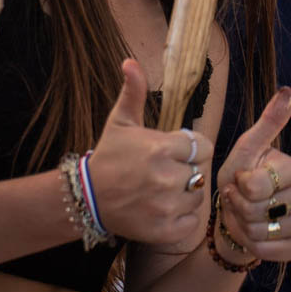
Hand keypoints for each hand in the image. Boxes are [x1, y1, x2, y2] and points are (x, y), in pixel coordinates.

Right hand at [88, 59, 212, 245]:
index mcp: (162, 148)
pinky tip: (164, 208)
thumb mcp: (121, 121)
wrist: (87, 197)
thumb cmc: (109, 156)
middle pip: (200, 171)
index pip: (202, 146)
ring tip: (163, 190)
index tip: (175, 151)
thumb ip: (133, 92)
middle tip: (165, 172)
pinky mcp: (164, 229)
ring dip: (185, 194)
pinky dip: (181, 218)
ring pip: (197, 197)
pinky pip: (190, 223)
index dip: (191, 148)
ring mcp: (167, 206)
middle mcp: (168, 177)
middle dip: (186, 170)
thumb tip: (130, 62)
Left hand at [217, 87, 290, 261]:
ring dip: (243, 226)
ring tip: (246, 216)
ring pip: (261, 231)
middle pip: (256, 209)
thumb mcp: (247, 149)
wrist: (237, 217)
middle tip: (241, 200)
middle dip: (239, 206)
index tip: (240, 180)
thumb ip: (267, 123)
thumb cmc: (239, 178)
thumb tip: (289, 91)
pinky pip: (266, 250)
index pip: (254, 185)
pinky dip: (251, 244)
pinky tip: (253, 233)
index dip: (237, 186)